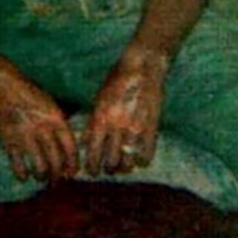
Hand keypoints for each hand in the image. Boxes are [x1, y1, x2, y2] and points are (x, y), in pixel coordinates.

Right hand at [0, 69, 78, 182]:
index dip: (73, 163)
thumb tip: (69, 142)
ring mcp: (26, 137)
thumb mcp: (49, 103)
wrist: (4, 87)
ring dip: (42, 176)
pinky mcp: (10, 142)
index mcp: (56, 118)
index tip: (72, 172)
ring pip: (39, 166)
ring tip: (41, 177)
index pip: (70, 147)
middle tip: (56, 179)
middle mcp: (43, 129)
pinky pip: (18, 165)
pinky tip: (24, 176)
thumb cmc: (28, 94)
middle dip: (58, 174)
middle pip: (56, 160)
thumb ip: (59, 122)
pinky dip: (22, 174)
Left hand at [83, 50, 166, 175]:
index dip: (92, 166)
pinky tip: (141, 159)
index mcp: (100, 117)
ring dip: (125, 167)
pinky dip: (143, 160)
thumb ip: (93, 120)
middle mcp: (116, 125)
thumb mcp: (99, 98)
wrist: (142, 66)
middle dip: (109, 169)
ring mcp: (135, 127)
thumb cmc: (118, 79)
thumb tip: (85, 142)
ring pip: (128, 162)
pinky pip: (147, 154)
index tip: (93, 171)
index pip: (92, 152)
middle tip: (109, 169)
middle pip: (110, 162)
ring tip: (125, 166)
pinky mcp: (152, 127)